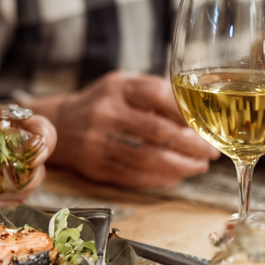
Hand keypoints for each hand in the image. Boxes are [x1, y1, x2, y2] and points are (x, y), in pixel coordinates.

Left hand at [0, 111, 56, 201]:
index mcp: (2, 129)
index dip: (44, 135)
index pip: (38, 127)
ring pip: (33, 181)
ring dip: (18, 186)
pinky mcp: (4, 199)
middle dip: (33, 165)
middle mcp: (12, 152)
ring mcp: (10, 176)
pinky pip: (17, 202)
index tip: (34, 144)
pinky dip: (7, 203)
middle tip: (9, 170)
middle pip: (41, 157)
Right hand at [28, 71, 219, 189]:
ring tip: (199, 166)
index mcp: (117, 87)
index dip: (188, 112)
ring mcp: (97, 141)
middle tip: (210, 151)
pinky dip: (160, 179)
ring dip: (180, 166)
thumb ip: (156, 92)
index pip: (160, 96)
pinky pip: (134, 176)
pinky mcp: (94, 166)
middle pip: (158, 131)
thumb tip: (199, 109)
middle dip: (192, 145)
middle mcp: (105, 112)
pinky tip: (175, 176)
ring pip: (148, 159)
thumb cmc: (100, 103)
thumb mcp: (122, 85)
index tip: (206, 124)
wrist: (54, 124)